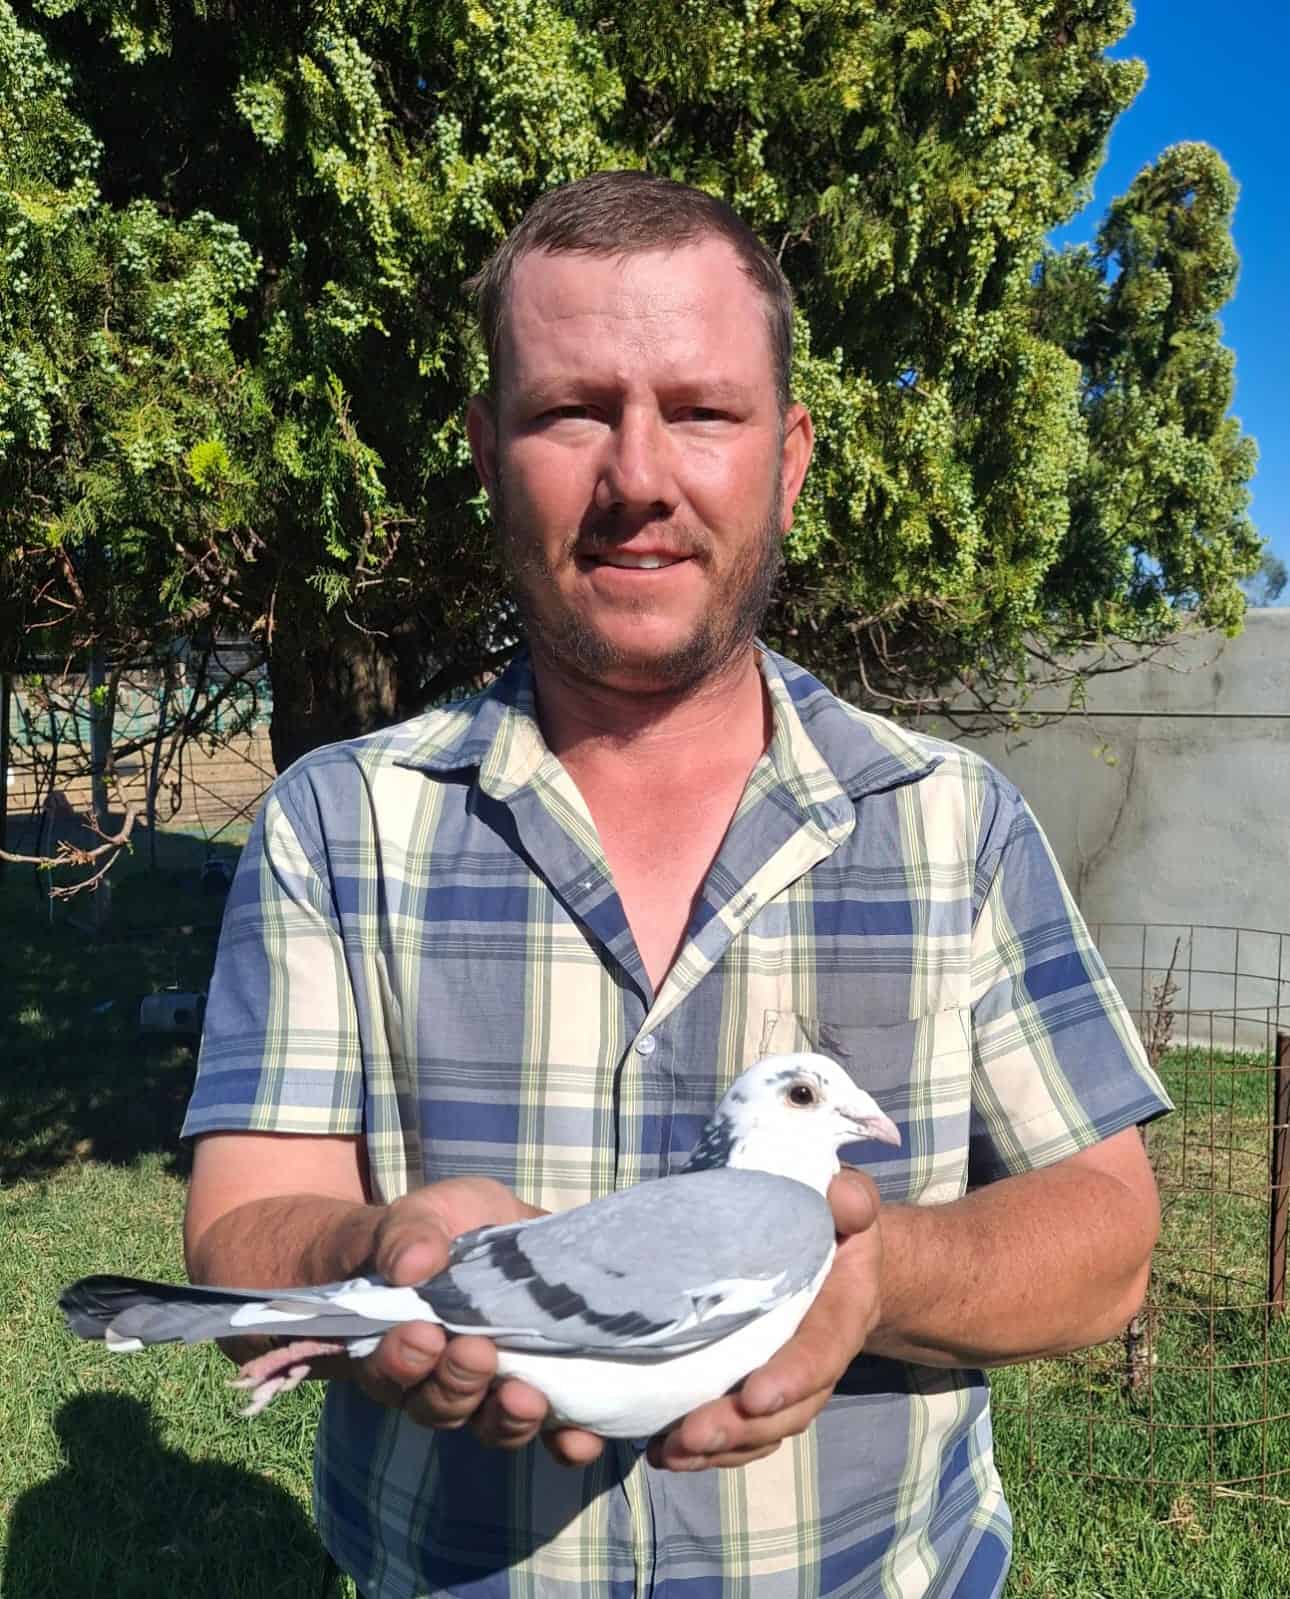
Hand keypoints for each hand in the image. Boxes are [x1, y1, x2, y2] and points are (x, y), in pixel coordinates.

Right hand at [354, 1177, 559, 1449]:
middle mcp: (438, 1380)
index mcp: (400, 1341)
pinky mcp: (538, 1389)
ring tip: (527, 1398)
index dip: (403, 1360)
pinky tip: (582, 1437)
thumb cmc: (436, 1230)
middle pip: (441, 1404)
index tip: (424, 1335)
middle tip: (478, 1354)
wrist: (477, 1232)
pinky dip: (564, 1440)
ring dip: (508, 1417)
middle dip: (458, 1383)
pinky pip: (548, 1431)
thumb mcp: (419, 1218)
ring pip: (491, 1424)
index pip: (390, 1367)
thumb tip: (412, 1264)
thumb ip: (410, 1236)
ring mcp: (490, 1392)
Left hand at [647, 1167, 882, 1471]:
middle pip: (787, 1410)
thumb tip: (845, 1201)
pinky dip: (704, 1450)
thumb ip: (850, 1199)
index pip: (821, 1352)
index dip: (793, 1378)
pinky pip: (739, 1433)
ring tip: (669, 1452)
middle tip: (692, 1433)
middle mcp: (819, 1360)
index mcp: (843, 1313)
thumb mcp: (846, 1202)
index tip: (755, 1396)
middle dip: (741, 1428)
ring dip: (716, 1449)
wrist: (838, 1256)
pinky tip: (661, 1452)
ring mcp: (789, 1384)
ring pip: (760, 1432)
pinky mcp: (758, 1392)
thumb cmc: (833, 1222)